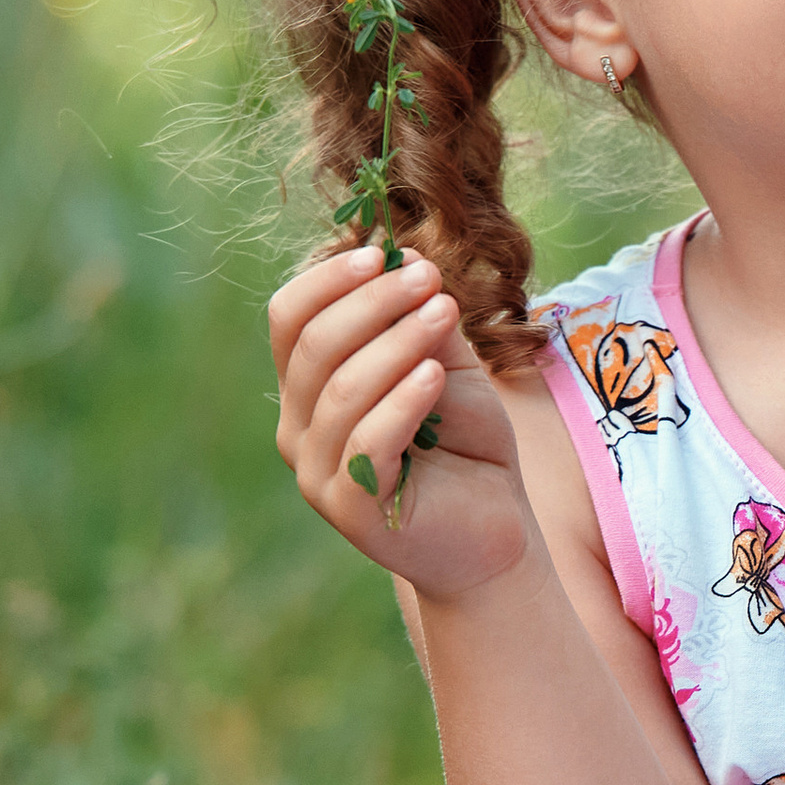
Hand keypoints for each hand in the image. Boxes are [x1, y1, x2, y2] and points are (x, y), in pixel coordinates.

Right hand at [269, 244, 532, 602]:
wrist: (494, 530)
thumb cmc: (466, 446)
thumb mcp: (447, 365)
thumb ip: (422, 320)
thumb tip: (406, 258)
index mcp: (308, 388)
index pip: (290, 318)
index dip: (329, 279)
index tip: (383, 253)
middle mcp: (299, 428)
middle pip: (313, 345)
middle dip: (373, 301)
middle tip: (428, 278)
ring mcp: (318, 472)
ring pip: (343, 389)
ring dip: (397, 341)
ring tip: (445, 313)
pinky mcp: (351, 508)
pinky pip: (369, 441)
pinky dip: (403, 399)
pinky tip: (436, 375)